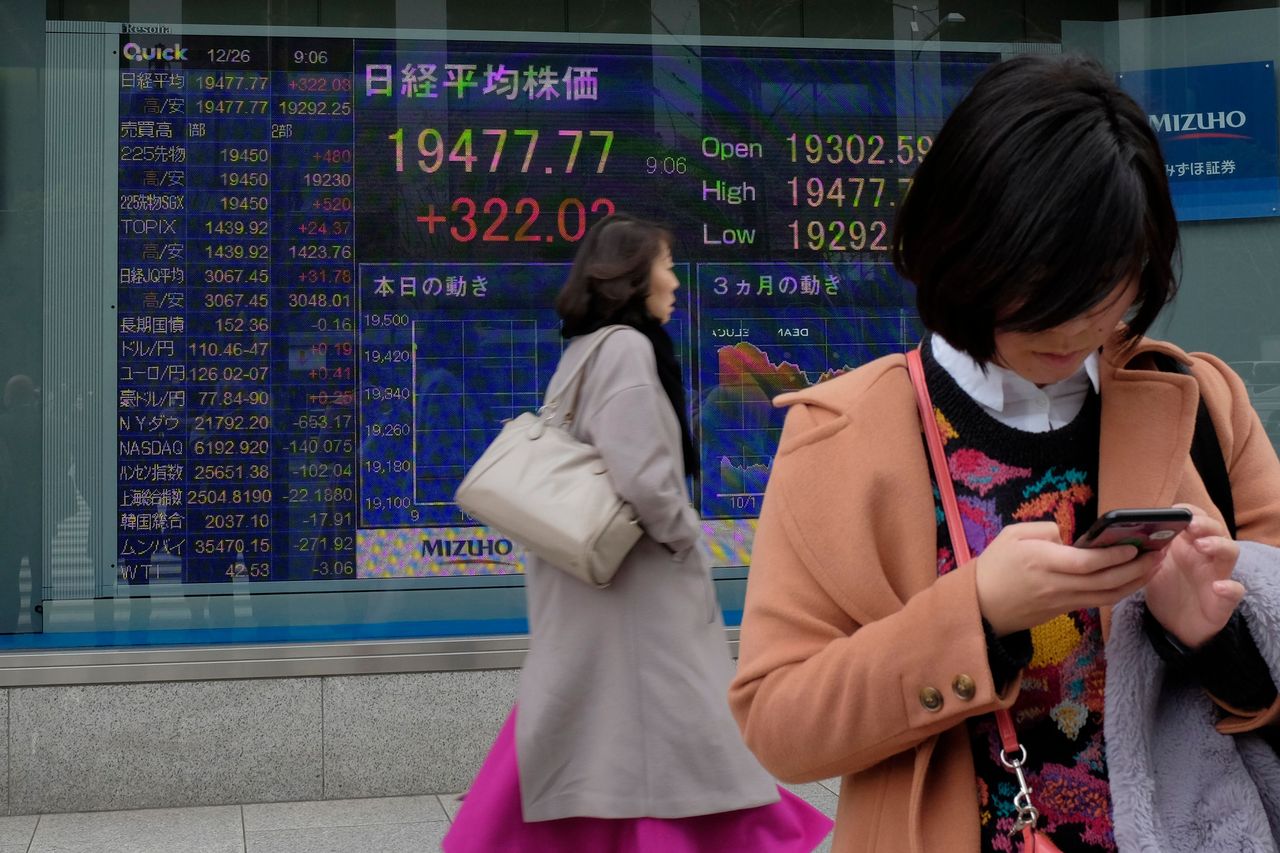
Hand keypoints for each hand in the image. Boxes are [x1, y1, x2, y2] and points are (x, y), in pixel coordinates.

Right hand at [975, 522, 1162, 636]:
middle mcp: (1057, 585)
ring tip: (1153, 567)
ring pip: (1107, 596)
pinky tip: (1132, 579)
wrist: (980, 605)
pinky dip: (1119, 591)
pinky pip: (1098, 601)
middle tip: (1158, 554)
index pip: (1087, 562)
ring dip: (1134, 583)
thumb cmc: (994, 566)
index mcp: (1042, 562)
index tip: (1135, 544)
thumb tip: (1071, 536)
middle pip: (1105, 582)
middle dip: (1136, 569)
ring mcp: (1062, 601)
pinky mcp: (1064, 611)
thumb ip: (1043, 529)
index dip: (1114, 556)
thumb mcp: (1011, 535)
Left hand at [1143, 503, 1241, 648]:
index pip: (1197, 519)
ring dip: (1218, 546)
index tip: (1175, 510)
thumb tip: (1132, 531)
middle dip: (1205, 524)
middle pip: (1216, 531)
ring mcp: (1217, 576)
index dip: (1190, 512)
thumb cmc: (1166, 587)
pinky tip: (1219, 586)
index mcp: (1189, 545)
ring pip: (1230, 553)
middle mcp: (1206, 557)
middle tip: (1190, 525)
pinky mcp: (1222, 601)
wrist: (1173, 624)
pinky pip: (1235, 592)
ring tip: (1201, 545)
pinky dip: (1230, 588)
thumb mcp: (1152, 565)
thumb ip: (1148, 549)